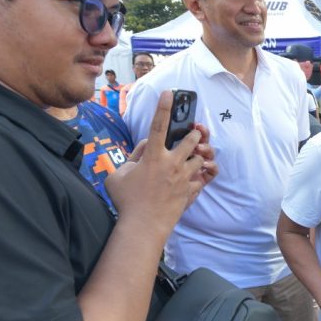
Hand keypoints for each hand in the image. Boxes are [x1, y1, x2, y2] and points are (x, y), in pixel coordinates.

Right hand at [106, 91, 213, 237]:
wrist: (142, 227)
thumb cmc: (126, 201)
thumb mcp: (119, 175)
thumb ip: (133, 156)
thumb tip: (145, 147)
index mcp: (153, 157)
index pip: (158, 126)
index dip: (163, 107)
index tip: (169, 93)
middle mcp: (172, 164)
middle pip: (192, 140)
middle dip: (194, 135)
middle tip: (192, 134)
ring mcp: (184, 178)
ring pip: (200, 160)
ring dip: (197, 157)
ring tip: (191, 160)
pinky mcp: (190, 192)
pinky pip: (200, 180)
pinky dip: (198, 179)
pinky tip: (189, 183)